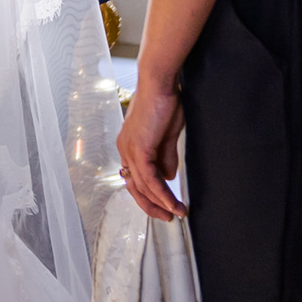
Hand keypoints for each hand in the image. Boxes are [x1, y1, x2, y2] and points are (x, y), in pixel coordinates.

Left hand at [115, 75, 188, 221]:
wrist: (160, 84)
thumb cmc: (165, 103)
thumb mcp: (168, 135)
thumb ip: (166, 156)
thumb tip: (169, 176)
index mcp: (130, 146)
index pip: (136, 179)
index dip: (149, 195)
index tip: (165, 206)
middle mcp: (125, 149)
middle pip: (134, 188)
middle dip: (152, 206)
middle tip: (169, 217)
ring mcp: (129, 149)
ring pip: (142, 186)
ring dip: (161, 203)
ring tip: (177, 213)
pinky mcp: (139, 148)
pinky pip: (149, 179)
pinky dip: (162, 193)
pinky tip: (173, 203)